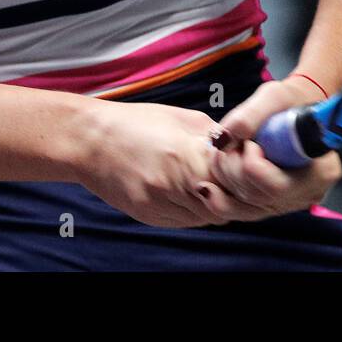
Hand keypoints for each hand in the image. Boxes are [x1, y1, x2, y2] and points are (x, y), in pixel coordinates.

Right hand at [76, 99, 243, 227]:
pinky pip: (186, 222)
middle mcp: (173, 185)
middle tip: (239, 181)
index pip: (235, 180)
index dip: (248, 176)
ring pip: (207, 217)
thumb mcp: (183, 119)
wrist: (89, 140)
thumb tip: (242, 150)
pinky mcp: (149, 216)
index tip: (251, 167)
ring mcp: (160, 205)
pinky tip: (191, 192)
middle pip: (225, 204)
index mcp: (186, 154)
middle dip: (237, 194)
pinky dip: (195, 210)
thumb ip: (216, 139)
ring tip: (212, 183)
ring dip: (217, 203)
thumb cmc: (137, 122)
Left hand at [197, 76, 341, 219]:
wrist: (296, 108)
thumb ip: (249, 115)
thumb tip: (223, 138)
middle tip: (229, 143)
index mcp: (321, 171)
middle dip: (232, 170)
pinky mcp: (271, 204)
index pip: (277, 186)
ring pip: (246, 207)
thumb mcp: (274, 96)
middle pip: (258, 197)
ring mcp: (289, 202)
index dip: (251, 165)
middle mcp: (308, 194)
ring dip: (224, 179)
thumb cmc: (291, 100)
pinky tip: (204, 188)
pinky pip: (242, 211)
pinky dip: (220, 199)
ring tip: (220, 153)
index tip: (248, 141)